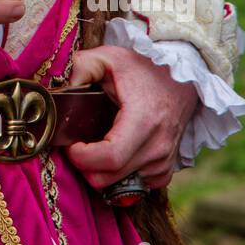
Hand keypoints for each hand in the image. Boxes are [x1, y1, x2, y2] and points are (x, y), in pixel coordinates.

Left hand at [64, 44, 198, 190]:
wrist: (183, 80)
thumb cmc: (143, 68)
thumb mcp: (109, 57)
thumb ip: (81, 67)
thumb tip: (61, 90)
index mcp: (143, 121)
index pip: (109, 158)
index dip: (81, 157)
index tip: (70, 143)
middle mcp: (157, 148)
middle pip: (107, 179)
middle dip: (83, 166)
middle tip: (77, 144)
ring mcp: (163, 163)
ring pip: (117, 186)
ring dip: (99, 172)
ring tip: (94, 146)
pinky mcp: (164, 172)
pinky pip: (132, 187)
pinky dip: (116, 176)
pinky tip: (112, 154)